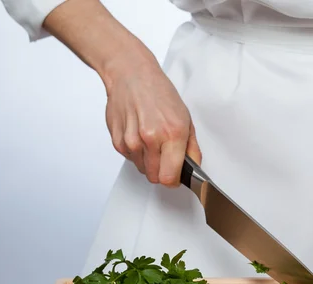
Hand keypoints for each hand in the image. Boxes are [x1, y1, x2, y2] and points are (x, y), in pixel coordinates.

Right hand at [104, 58, 200, 185]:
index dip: (173, 180)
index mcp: (172, 134)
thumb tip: (194, 170)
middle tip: (164, 154)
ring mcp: (132, 140)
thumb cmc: (159, 94)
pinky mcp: (118, 140)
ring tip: (151, 139)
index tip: (175, 176)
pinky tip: (139, 134)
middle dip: (161, 171)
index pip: (169, 177)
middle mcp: (151, 138)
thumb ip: (192, 149)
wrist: (131, 74)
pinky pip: (130, 159)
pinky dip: (136, 152)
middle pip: (154, 177)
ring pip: (142, 169)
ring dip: (148, 160)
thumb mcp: (186, 119)